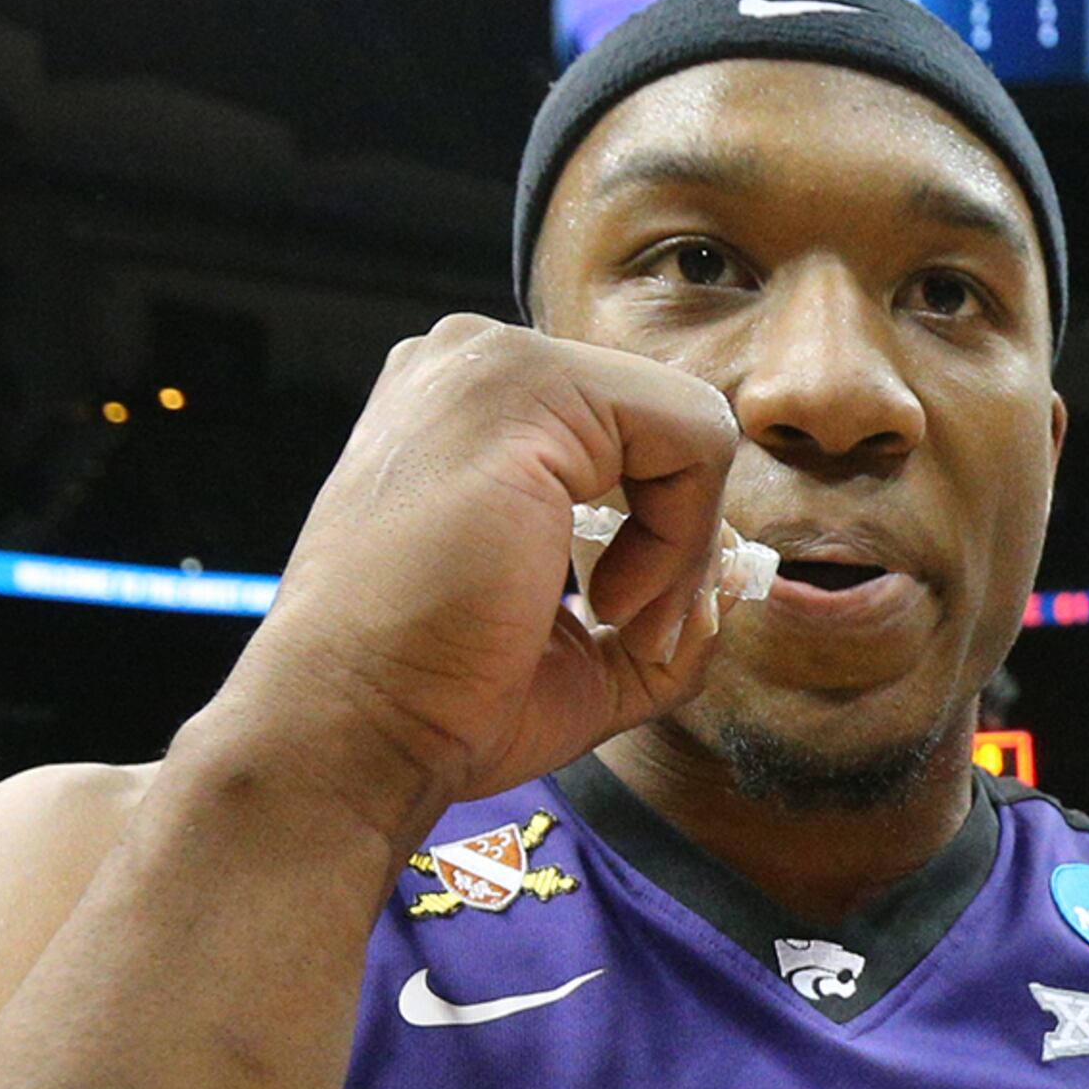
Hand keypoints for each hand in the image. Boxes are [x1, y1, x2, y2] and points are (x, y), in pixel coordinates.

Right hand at [202, 318, 741, 843]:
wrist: (352, 727)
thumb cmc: (440, 698)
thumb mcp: (582, 651)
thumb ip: (665, 605)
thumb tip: (735, 582)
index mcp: (468, 410)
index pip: (630, 438)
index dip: (660, 534)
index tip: (621, 622)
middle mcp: (471, 363)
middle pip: (663, 425)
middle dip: (680, 538)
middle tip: (631, 629)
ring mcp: (490, 361)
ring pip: (688, 426)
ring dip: (684, 544)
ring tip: (617, 619)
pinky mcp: (524, 387)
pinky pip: (692, 438)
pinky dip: (684, 535)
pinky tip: (611, 600)